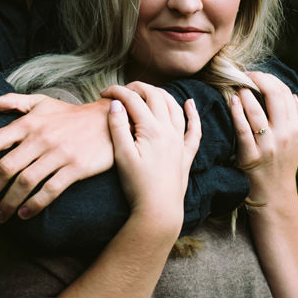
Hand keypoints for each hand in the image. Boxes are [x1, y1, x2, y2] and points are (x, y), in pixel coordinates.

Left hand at [0, 94, 113, 222]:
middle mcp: (40, 138)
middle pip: (4, 168)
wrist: (111, 119)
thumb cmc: (71, 114)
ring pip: (24, 183)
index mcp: (28, 123)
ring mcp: (59, 154)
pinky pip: (50, 190)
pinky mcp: (76, 168)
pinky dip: (34, 205)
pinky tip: (24, 215)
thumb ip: (12, 102)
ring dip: (7, 204)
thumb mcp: (42, 103)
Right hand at [105, 82, 201, 227]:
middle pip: (156, 97)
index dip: (117, 92)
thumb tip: (116, 104)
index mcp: (152, 129)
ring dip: (162, 94)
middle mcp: (169, 131)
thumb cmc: (137, 185)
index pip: (134, 100)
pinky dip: (193, 114)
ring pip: (175, 107)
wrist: (158, 209)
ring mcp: (180, 141)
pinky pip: (194, 129)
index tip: (104, 92)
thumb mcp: (122, 156)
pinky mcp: (186, 153)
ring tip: (149, 90)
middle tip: (124, 89)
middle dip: (139, 88)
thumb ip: (118, 127)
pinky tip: (190, 104)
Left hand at [230, 71, 297, 200]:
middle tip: (246, 75)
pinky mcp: (250, 156)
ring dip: (246, 94)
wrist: (274, 194)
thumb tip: (293, 95)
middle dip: (259, 80)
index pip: (285, 94)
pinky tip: (233, 101)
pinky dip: (237, 112)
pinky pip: (243, 130)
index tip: (257, 75)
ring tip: (238, 86)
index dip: (270, 80)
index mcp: (295, 129)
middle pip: (274, 96)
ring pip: (257, 111)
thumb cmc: (285, 165)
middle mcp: (284, 135)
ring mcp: (267, 146)